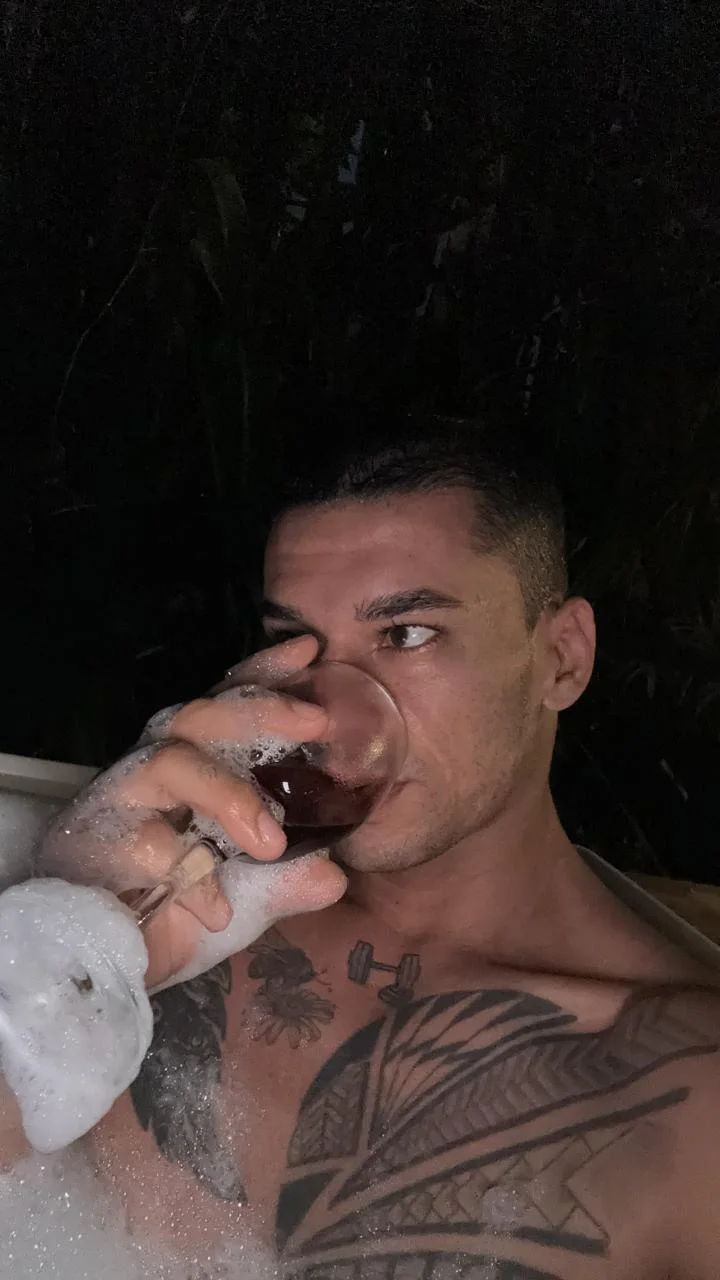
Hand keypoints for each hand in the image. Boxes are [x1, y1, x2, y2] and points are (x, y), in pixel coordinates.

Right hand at [37, 637, 346, 988]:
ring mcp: (120, 802)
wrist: (101, 966)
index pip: (224, 707)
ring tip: (271, 842)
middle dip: (260, 709)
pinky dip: (189, 874)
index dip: (263, 674)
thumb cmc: (169, 916)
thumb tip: (334, 874)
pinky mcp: (92, 842)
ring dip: (229, 796)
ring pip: (171, 762)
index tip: (308, 651)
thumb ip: (286, 882)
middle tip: (318, 721)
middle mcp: (153, 772)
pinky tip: (216, 907)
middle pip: (198, 716)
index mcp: (190, 769)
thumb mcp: (244, 901)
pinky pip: (145, 842)